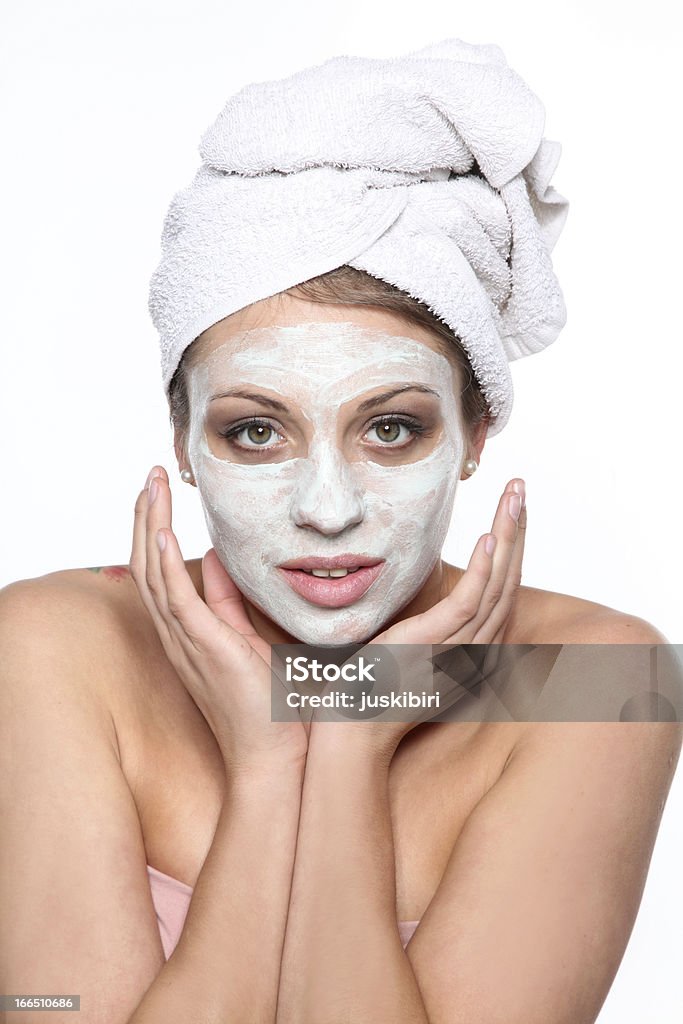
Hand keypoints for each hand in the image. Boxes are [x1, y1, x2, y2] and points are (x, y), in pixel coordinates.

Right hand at [129, 466, 307, 775]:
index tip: (161, 493)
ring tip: (151, 486)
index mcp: (189, 632)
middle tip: (150, 475)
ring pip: (155, 575)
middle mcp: (178, 636)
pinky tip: (163, 532)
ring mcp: (187, 643)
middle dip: (148, 517)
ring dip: (152, 527)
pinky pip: (176, 601)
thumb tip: (226, 558)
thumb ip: (232, 601)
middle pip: (148, 565)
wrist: (275, 757)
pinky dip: (166, 565)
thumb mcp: (248, 639)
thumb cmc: (268, 705)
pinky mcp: (204, 649)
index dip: (157, 529)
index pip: (161, 571)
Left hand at [309, 479, 526, 759]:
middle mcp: (476, 649)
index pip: (500, 590)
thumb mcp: (408, 652)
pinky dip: (483, 570)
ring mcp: (457, 648)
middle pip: (508, 580)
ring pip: (497, 585)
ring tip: (514, 495)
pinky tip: (488, 538)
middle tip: (520, 488)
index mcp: (472, 649)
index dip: (510, 547)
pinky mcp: (433, 645)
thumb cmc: (373, 694)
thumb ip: (426, 627)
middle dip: (517, 530)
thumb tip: (426, 600)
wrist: (353, 733)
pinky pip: (469, 603)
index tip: (510, 510)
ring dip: (507, 536)